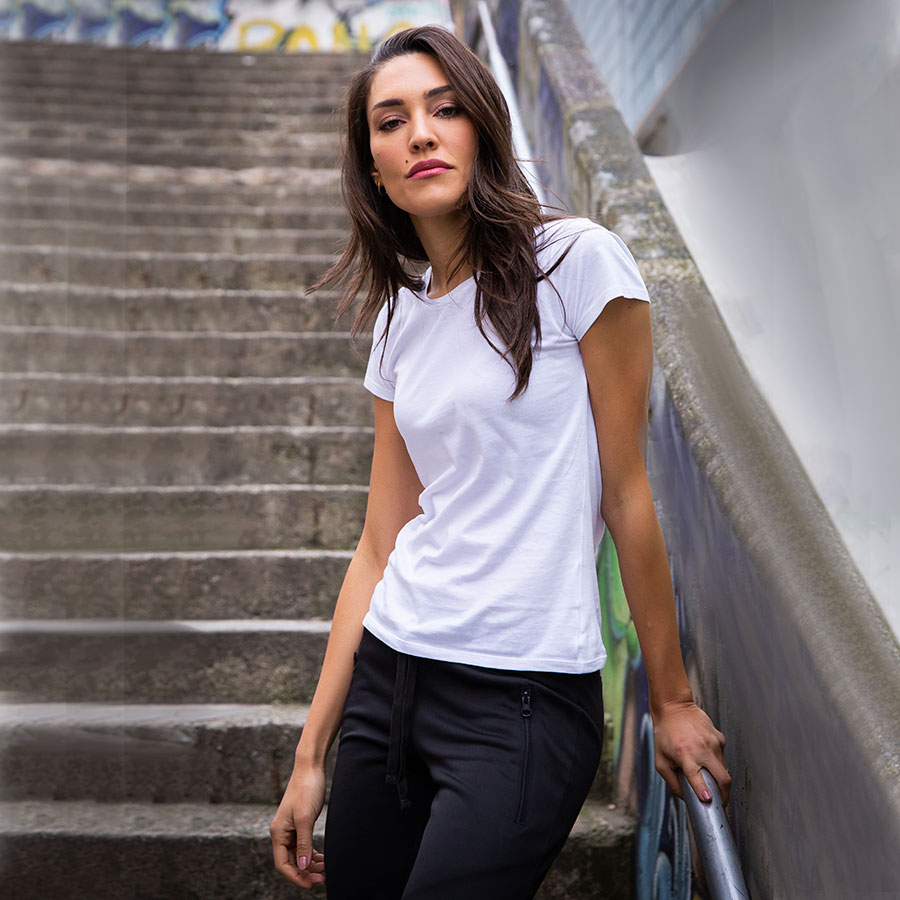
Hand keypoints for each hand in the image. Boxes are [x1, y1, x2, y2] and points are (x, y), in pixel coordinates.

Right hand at [269, 762, 327, 889]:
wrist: (310, 768)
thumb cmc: (306, 789)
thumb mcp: (306, 818)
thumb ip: (304, 844)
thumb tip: (303, 867)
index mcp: (278, 833)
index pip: (282, 864)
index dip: (295, 877)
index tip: (310, 885)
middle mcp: (282, 833)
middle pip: (291, 862)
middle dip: (306, 872)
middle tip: (323, 879)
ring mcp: (291, 829)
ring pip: (299, 855)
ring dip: (311, 864)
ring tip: (325, 870)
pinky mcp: (300, 824)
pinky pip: (304, 846)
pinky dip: (312, 854)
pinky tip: (322, 859)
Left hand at [651, 699, 730, 806]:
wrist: (674, 707)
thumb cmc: (665, 734)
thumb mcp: (661, 761)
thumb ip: (672, 782)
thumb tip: (686, 798)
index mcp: (685, 754)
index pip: (697, 778)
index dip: (704, 792)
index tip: (709, 800)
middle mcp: (702, 748)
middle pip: (723, 778)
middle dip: (724, 795)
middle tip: (721, 802)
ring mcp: (713, 742)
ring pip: (723, 768)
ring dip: (717, 776)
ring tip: (705, 772)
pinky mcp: (720, 738)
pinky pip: (721, 756)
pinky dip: (715, 760)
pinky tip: (703, 753)